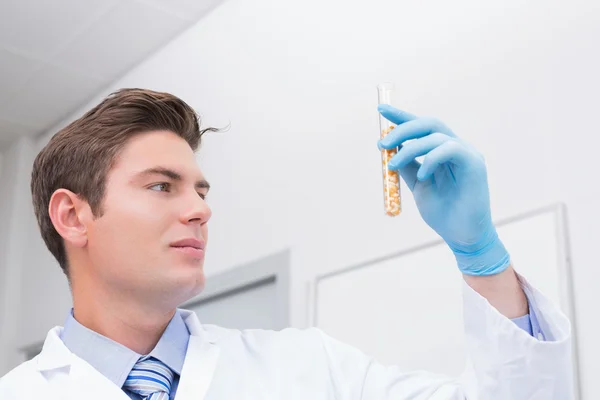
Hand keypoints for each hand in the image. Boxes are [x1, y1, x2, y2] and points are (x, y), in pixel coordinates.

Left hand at [377, 104, 509, 275]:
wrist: (461, 236)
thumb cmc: (442, 212)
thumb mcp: (417, 185)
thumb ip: (407, 166)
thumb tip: (388, 149)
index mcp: (442, 151)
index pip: (422, 126)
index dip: (401, 116)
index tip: (380, 109)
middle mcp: (455, 147)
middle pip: (429, 124)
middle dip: (402, 128)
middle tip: (382, 143)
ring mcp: (466, 153)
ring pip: (436, 135)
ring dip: (409, 148)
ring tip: (393, 166)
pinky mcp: (474, 163)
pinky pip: (449, 149)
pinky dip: (431, 159)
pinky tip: (423, 176)